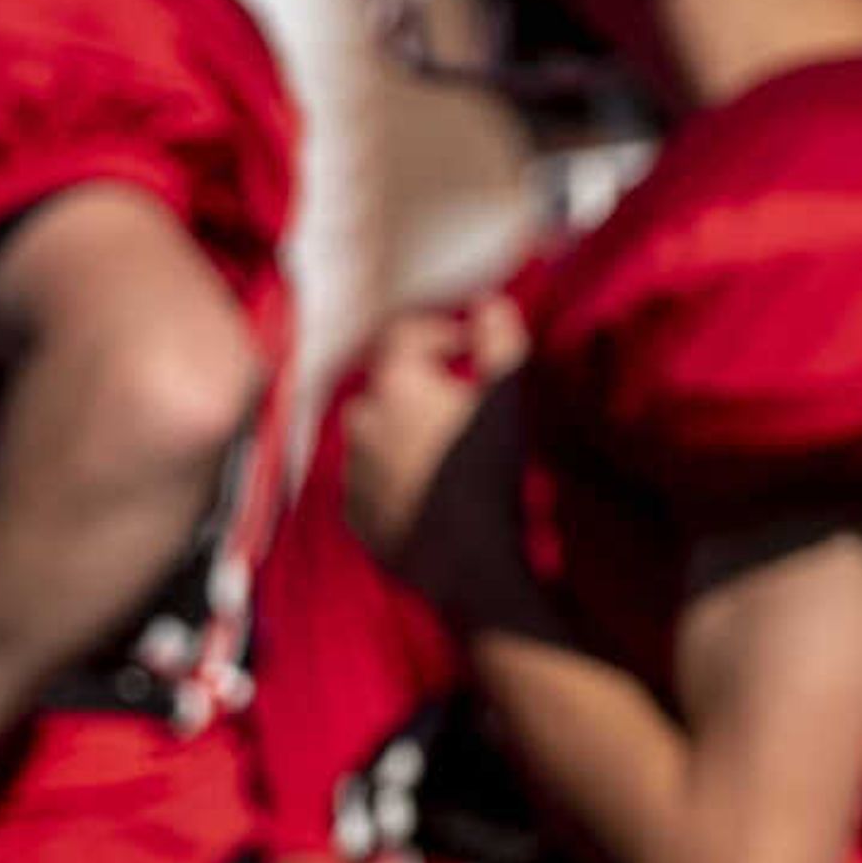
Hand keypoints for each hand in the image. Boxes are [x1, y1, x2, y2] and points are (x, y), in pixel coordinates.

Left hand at [341, 297, 525, 562]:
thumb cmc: (491, 470)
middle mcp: (362, 423)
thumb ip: (499, 339)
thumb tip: (490, 302)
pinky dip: (388, 479)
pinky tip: (423, 490)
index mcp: (395, 385)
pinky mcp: (357, 517)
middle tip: (455, 403)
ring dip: (398, 433)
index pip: (405, 335)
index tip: (467, 345)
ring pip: (371, 437)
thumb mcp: (507, 395)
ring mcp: (354, 473)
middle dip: (415, 386)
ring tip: (439, 450)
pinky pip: (367, 484)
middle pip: (385, 387)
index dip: (438, 333)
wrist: (471, 561)